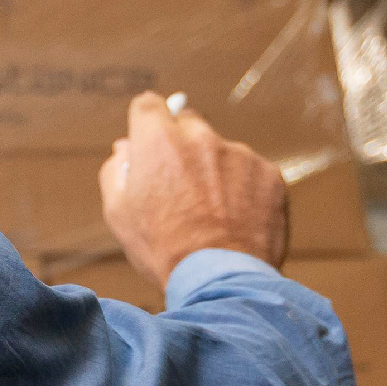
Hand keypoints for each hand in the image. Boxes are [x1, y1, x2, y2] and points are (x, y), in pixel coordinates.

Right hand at [100, 92, 288, 290]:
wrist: (221, 281)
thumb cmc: (163, 249)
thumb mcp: (119, 214)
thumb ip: (116, 171)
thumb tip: (126, 147)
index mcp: (158, 142)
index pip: (148, 104)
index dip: (147, 120)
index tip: (149, 135)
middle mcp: (201, 137)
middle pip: (188, 122)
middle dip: (181, 145)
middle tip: (181, 186)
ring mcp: (239, 153)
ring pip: (222, 150)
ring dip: (215, 169)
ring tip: (213, 214)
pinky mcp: (269, 174)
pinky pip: (251, 171)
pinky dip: (244, 189)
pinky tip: (237, 220)